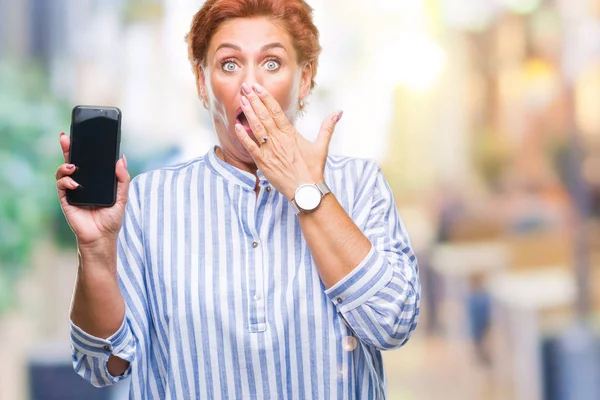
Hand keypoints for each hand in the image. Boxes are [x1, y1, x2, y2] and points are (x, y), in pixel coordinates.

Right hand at [55, 132, 129, 246]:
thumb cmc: (112, 218)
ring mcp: (73, 190)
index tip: (82, 133)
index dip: (84, 148)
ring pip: (63, 171)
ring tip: (73, 166)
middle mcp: (82, 183)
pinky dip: (66, 181)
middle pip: (72, 161)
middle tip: (65, 137)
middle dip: (68, 148)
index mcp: (95, 180)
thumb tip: (121, 159)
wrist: (102, 237)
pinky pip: (61, 186)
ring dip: (65, 166)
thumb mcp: (122, 196)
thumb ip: (122, 178)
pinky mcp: (66, 200)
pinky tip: (75, 183)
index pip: (88, 161)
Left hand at [234, 82, 342, 199]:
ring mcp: (270, 150)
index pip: (276, 111)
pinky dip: (243, 136)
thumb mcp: (322, 146)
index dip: (266, 97)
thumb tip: (339, 112)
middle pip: (264, 115)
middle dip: (253, 100)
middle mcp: (279, 139)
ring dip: (248, 113)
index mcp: (291, 133)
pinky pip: (250, 147)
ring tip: (241, 100)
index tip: (258, 87)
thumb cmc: (313, 169)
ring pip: (256, 127)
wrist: (306, 190)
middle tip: (245, 86)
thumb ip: (328, 127)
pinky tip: (237, 126)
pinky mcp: (263, 162)